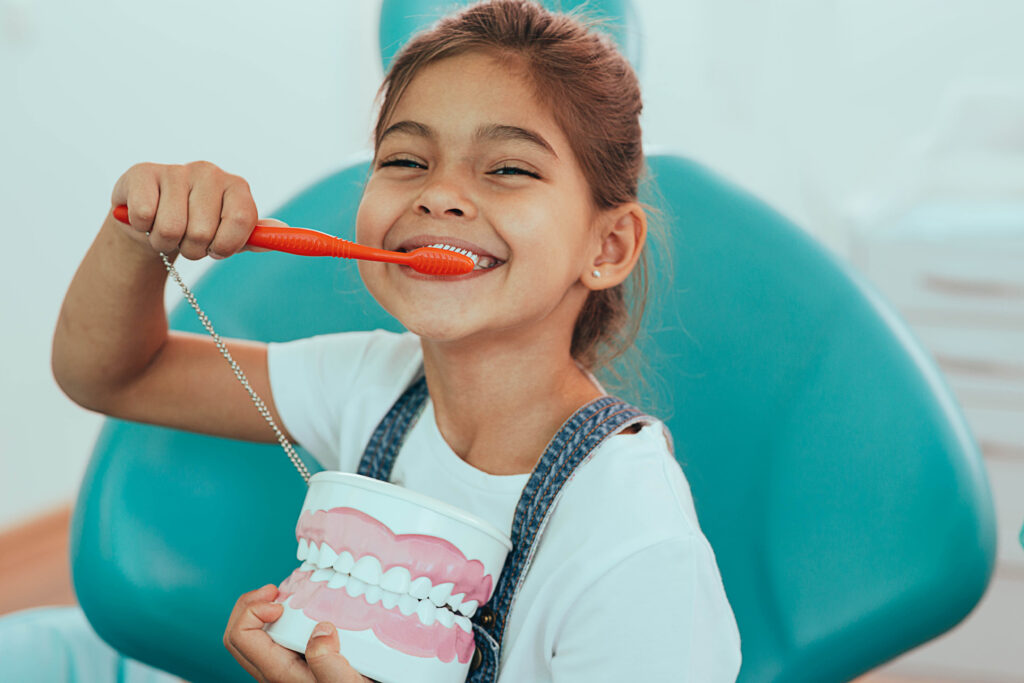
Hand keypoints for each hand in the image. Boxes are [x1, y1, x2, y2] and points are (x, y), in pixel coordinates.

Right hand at [110, 160, 281, 259]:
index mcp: (236, 187)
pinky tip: (147, 219)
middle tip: (186, 240)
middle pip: (202, 231)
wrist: (152, 220)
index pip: (241, 221)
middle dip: (192, 249)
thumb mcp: (229, 235)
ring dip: (165, 242)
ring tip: (166, 231)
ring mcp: (176, 170)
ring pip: (171, 228)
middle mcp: (209, 172)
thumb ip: (254, 236)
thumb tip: (282, 229)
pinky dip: (143, 228)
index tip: (216, 250)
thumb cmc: (196, 228)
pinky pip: (144, 216)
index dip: (225, 246)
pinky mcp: (142, 173)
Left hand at [224, 584, 376, 682]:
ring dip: (261, 609)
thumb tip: (320, 630)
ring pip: (250, 635)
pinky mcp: (291, 660)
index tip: (280, 604)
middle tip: (275, 592)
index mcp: (278, 672)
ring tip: (285, 597)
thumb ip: (328, 660)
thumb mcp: (345, 681)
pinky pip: (267, 636)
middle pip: (237, 634)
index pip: (240, 636)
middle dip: (250, 605)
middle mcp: (272, 670)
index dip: (252, 611)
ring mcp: (280, 665)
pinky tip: (298, 611)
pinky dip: (276, 617)